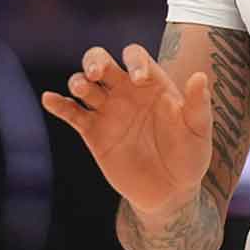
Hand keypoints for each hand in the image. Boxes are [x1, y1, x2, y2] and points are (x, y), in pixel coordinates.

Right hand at [41, 44, 211, 215]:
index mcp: (152, 83)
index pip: (135, 56)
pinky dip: (58, 104)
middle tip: (96, 72)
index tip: (138, 79)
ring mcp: (107, 110)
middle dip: (94, 60)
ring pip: (83, 84)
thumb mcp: (198, 131)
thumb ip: (197, 105)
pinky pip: (71, 113)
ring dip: (78, 81)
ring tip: (82, 89)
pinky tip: (49, 99)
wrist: (170, 192)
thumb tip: (200, 76)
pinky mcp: (93, 133)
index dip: (134, 61)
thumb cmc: (189, 156)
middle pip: (101, 61)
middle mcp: (125, 91)